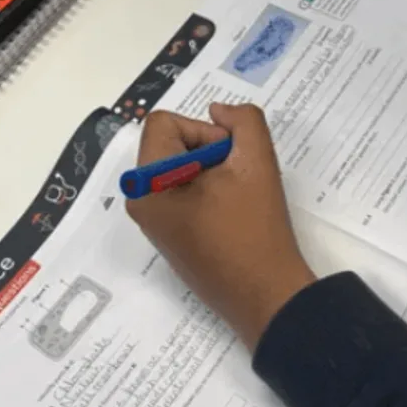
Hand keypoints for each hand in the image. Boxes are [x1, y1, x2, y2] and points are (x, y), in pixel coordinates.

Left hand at [126, 103, 314, 349]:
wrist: (266, 296)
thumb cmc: (257, 229)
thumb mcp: (257, 161)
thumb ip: (243, 120)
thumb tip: (218, 111)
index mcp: (147, 184)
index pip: (165, 123)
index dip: (204, 131)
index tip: (230, 159)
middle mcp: (140, 202)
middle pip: (169, 144)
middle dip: (208, 151)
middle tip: (239, 178)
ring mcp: (153, 223)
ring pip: (179, 168)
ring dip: (212, 171)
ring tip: (238, 197)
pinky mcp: (170, 238)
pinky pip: (181, 194)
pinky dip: (209, 192)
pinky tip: (234, 214)